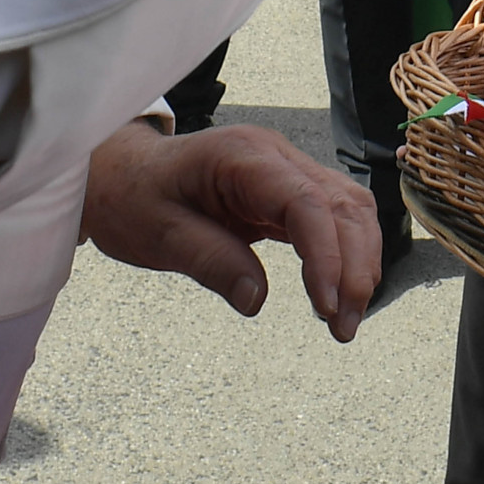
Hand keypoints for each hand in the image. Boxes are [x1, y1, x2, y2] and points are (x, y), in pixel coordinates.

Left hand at [79, 122, 380, 343]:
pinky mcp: (289, 190)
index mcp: (242, 157)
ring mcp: (287, 169)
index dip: (326, 254)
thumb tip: (257, 301)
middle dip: (354, 267)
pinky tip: (339, 292)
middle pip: (342, 205)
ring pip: (350, 209)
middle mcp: (276, 155)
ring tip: (345, 320)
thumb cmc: (134, 197)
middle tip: (343, 328)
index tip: (327, 307)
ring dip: (358, 264)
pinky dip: (346, 254)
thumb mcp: (157, 234)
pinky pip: (334, 216)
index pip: (305, 202)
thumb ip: (209, 261)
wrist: (124, 173)